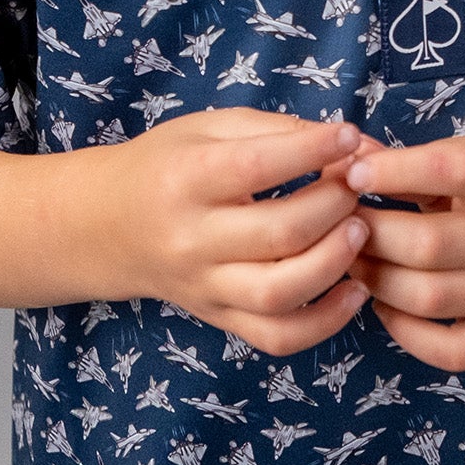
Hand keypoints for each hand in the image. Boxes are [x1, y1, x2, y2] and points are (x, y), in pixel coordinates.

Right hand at [111, 108, 369, 354]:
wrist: (106, 227)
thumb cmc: (168, 166)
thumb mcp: (208, 128)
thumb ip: (279, 130)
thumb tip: (354, 143)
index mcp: (187, 179)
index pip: (257, 166)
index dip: (312, 150)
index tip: (348, 135)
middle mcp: (192, 239)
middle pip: (279, 233)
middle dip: (335, 205)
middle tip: (356, 185)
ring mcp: (206, 286)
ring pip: (280, 292)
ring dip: (335, 262)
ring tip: (359, 231)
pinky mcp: (219, 317)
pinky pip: (277, 336)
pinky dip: (326, 322)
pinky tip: (354, 290)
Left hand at [338, 132, 464, 370]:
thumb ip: (413, 161)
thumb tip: (345, 163)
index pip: (453, 171)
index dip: (395, 172)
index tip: (354, 174)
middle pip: (431, 245)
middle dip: (371, 235)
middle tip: (342, 225)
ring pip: (432, 298)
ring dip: (377, 281)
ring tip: (354, 262)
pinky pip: (452, 350)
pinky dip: (406, 333)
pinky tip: (386, 305)